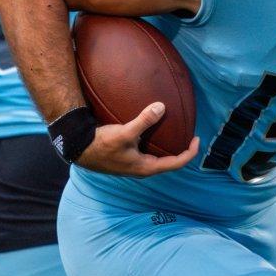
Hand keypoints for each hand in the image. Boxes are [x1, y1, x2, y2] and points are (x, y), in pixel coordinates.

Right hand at [77, 102, 199, 176]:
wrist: (78, 148)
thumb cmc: (101, 145)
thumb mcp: (125, 132)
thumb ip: (144, 120)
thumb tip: (162, 107)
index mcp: (146, 167)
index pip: (176, 163)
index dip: (190, 152)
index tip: (197, 139)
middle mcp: (142, 168)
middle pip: (169, 161)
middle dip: (181, 149)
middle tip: (190, 135)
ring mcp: (134, 163)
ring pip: (158, 156)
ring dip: (168, 146)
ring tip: (176, 131)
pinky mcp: (128, 157)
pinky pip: (148, 150)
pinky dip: (156, 141)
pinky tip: (154, 129)